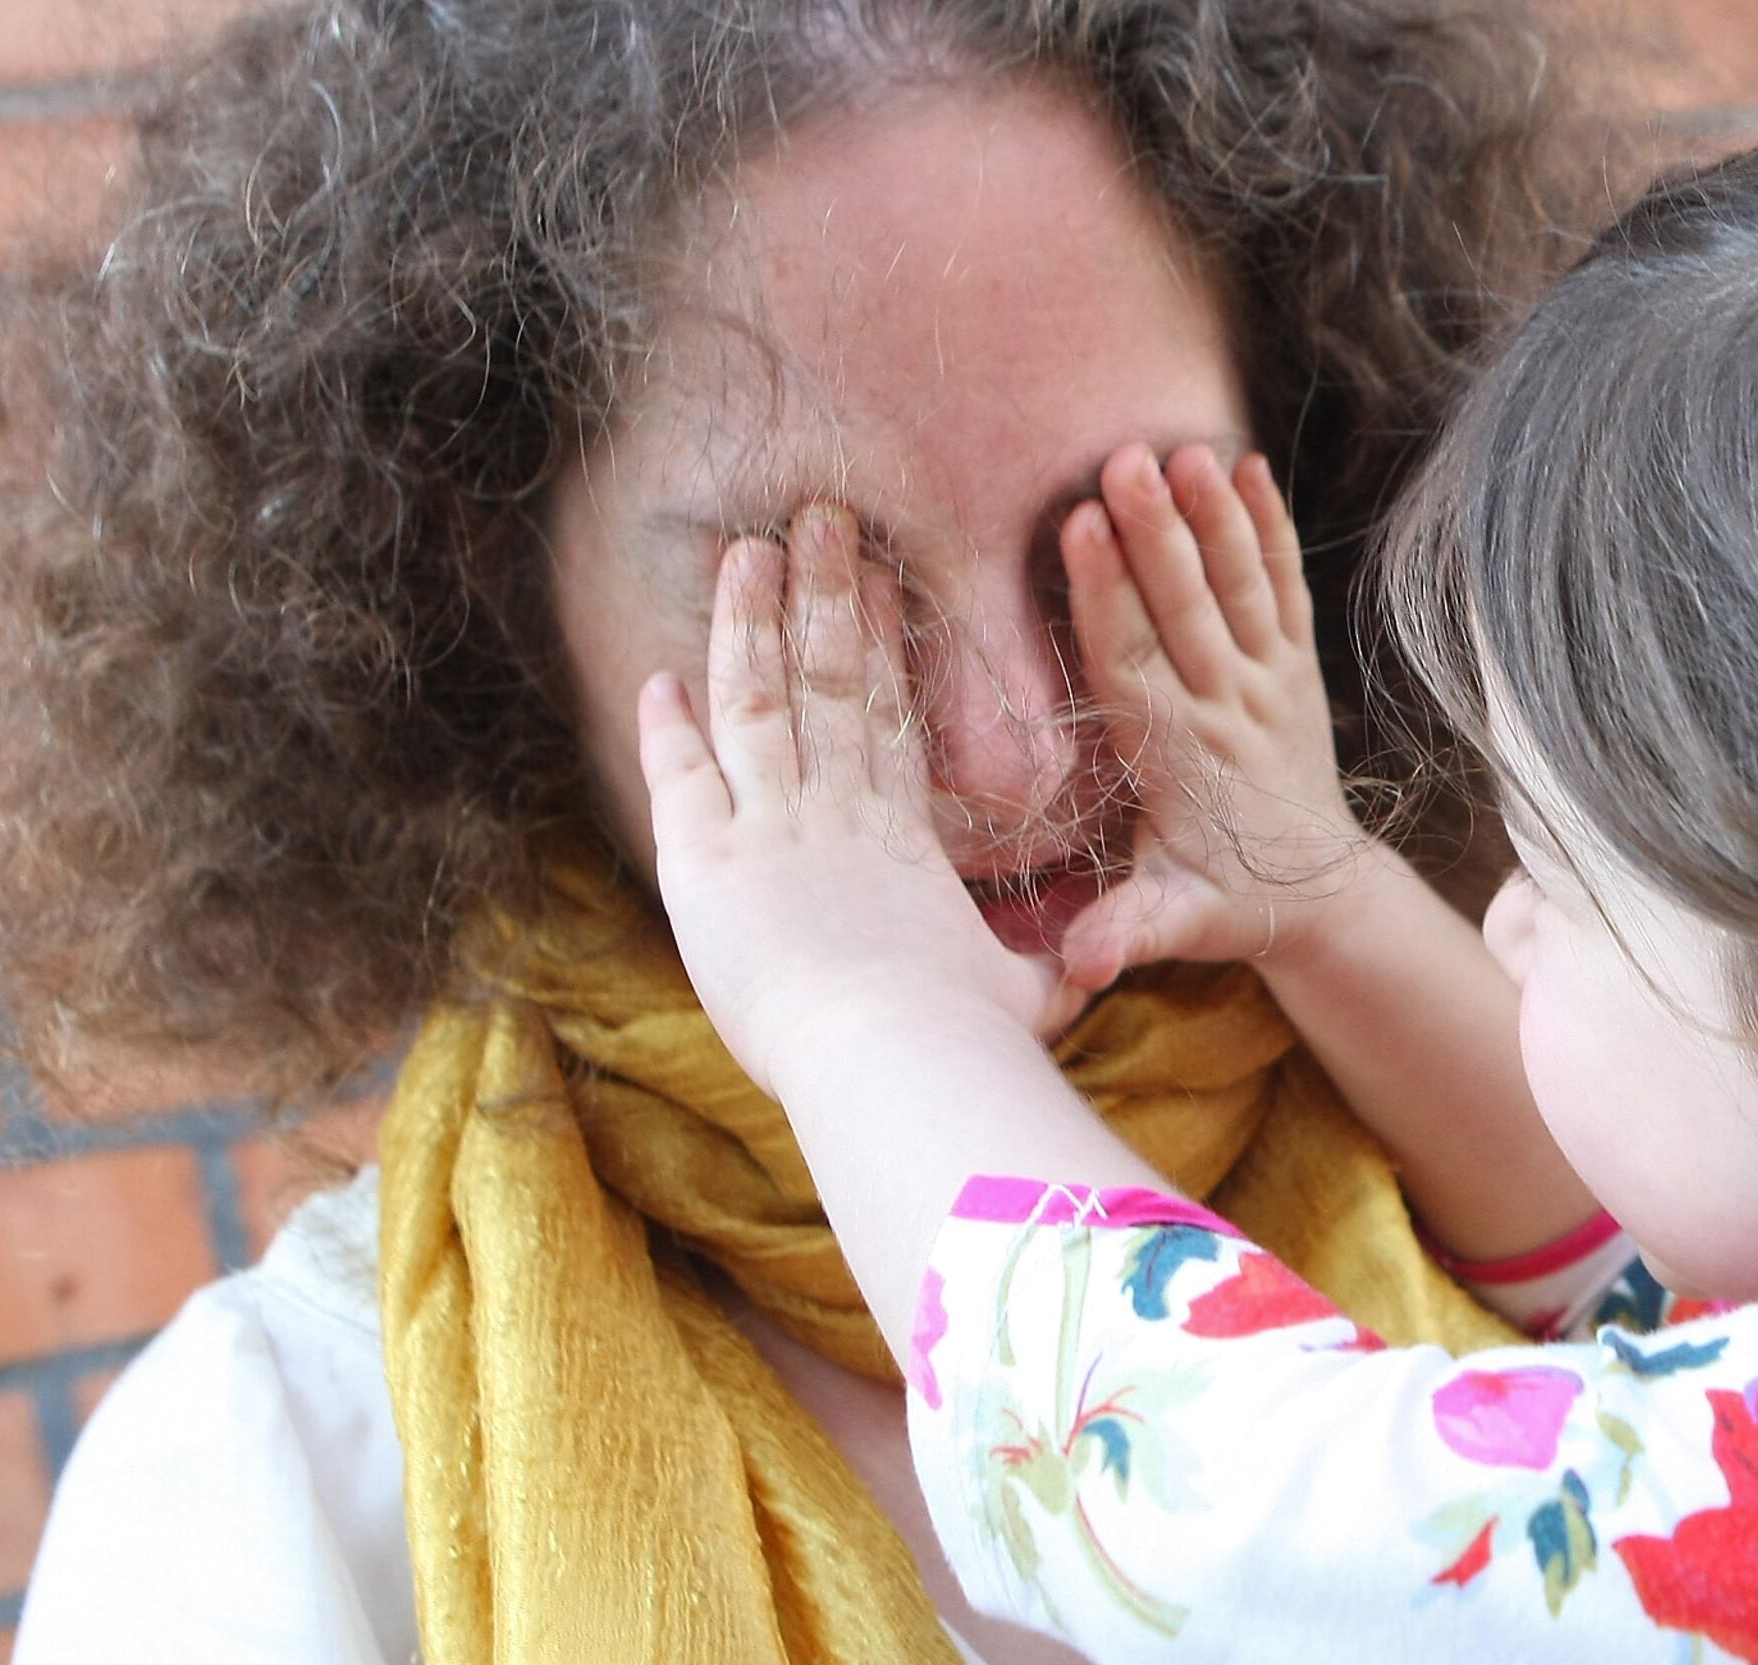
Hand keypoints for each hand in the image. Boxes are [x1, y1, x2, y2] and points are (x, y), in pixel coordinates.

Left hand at [639, 504, 1080, 1097]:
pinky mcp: (713, 857)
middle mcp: (842, 810)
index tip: (878, 581)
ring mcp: (776, 824)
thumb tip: (1096, 971)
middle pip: (830, 678)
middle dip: (822, 593)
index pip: (893, 720)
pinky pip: (684, 773)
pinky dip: (669, 725)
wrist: (899, 1053)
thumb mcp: (1030, 997)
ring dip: (748, 620)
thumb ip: (1048, 971)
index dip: (884, 646)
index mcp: (908, 838)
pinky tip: (661, 680)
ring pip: (758, 698)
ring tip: (745, 551)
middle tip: (819, 519)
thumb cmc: (969, 1037)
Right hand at [1053, 442, 1372, 991]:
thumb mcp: (1174, 923)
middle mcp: (1226, 707)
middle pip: (1186, 607)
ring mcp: (1269, 681)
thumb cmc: (1224, 902)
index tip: (1080, 529)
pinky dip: (1271, 530)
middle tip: (1125, 459)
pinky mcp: (1297, 667)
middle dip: (1156, 532)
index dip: (1106, 594)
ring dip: (1214, 517)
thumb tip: (1080, 967)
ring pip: (1240, 588)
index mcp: (1176, 754)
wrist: (1319, 898)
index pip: (1132, 660)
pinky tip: (1249, 467)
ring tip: (1187, 449)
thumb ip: (1129, 931)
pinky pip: (1287, 590)